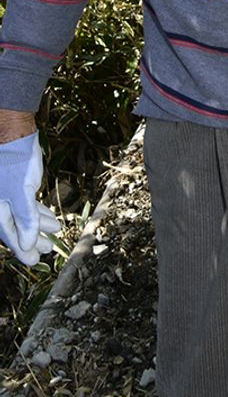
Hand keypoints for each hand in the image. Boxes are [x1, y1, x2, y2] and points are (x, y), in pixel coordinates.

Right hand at [0, 133, 61, 265]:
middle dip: (33, 240)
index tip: (34, 261)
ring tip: (54, 235)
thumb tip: (27, 243)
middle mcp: (1, 204)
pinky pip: (28, 206)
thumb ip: (24, 219)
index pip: (10, 235)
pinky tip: (51, 220)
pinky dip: (39, 213)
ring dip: (38, 227)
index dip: (22, 249)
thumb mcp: (21, 193)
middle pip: (17, 229)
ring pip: (24, 217)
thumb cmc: (15, 162)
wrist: (15, 135)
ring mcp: (10, 196)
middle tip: (47, 250)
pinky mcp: (19, 187)